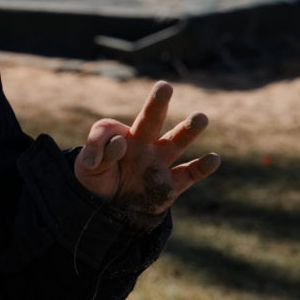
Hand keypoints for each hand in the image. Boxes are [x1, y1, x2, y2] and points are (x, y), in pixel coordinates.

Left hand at [75, 81, 219, 214]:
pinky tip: (213, 159)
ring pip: (174, 142)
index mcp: (117, 138)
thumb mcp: (86, 170)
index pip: (109, 129)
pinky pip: (188, 174)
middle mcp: (141, 145)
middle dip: (156, 104)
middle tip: (164, 87)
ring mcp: (157, 163)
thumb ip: (99, 154)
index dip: (99, 142)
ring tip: (200, 117)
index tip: (92, 162)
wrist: (109, 212)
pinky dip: (201, 168)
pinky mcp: (169, 185)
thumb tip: (121, 143)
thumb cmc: (96, 183)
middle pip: (150, 120)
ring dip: (187, 130)